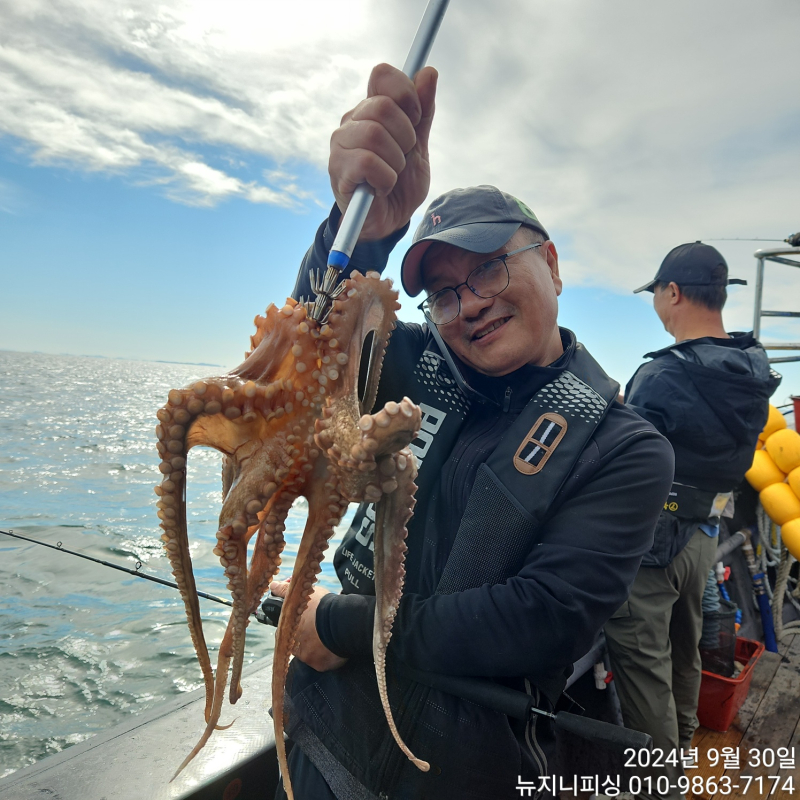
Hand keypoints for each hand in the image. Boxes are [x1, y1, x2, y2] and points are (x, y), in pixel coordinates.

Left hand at [269, 580, 347, 671]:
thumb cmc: (322, 606)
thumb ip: (286, 592)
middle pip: (297, 646)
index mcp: (288, 631)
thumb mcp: (304, 594)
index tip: (306, 623)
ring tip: (329, 636)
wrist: (342, 619)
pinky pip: (322, 662)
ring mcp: (306, 658)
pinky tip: (335, 646)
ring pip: (309, 654)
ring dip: (316, 648)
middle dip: (306, 639)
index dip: (296, 627)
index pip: (286, 633)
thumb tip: (272, 586)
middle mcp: (293, 647)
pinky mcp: (319, 665)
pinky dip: (327, 656)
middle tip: (318, 629)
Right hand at [329, 63, 437, 240]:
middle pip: (383, 106)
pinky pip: (367, 162)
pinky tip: (380, 188)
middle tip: (403, 157)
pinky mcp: (338, 170)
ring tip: (391, 176)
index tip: (416, 119)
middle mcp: (352, 121)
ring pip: (375, 134)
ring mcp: (341, 144)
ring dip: (395, 162)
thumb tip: (428, 72)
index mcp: (371, 109)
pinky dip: (384, 179)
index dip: (406, 94)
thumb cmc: (401, 184)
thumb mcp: (419, 147)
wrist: (389, 222)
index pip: (383, 75)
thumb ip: (424, 113)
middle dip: (405, 136)